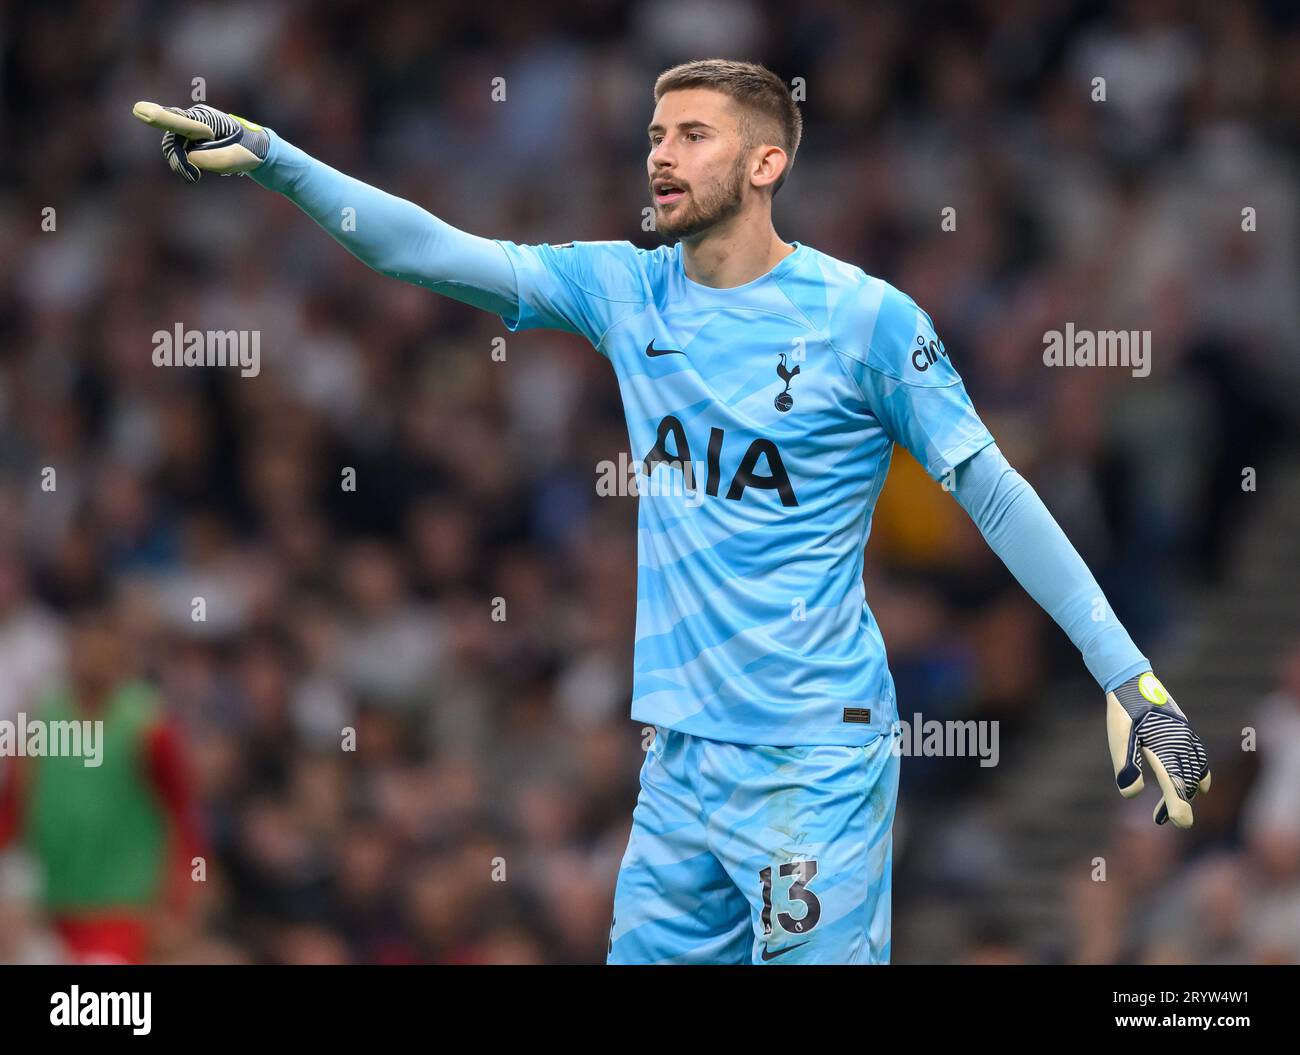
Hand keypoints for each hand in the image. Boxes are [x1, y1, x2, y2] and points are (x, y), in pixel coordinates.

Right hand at [132, 101, 269, 182]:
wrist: (254, 147)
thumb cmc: (247, 152)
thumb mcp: (235, 161)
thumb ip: (212, 160)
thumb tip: (190, 158)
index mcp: (207, 120)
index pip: (180, 121)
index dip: (159, 118)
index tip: (138, 110)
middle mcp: (193, 117)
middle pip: (172, 143)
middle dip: (180, 163)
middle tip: (196, 176)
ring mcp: (188, 124)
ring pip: (172, 149)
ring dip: (183, 165)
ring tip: (201, 170)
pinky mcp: (185, 133)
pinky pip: (176, 152)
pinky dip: (184, 164)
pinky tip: (197, 166)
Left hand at [1106, 672, 1210, 827]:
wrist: (1132, 681)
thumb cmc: (1123, 712)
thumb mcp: (1120, 739)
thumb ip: (1127, 766)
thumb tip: (1131, 793)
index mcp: (1165, 748)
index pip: (1176, 783)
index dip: (1179, 805)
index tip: (1181, 823)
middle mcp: (1181, 744)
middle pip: (1187, 781)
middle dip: (1180, 803)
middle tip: (1164, 820)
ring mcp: (1186, 737)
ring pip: (1195, 770)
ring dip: (1186, 790)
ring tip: (1172, 807)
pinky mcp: (1185, 732)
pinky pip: (1198, 758)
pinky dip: (1196, 774)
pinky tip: (1192, 782)